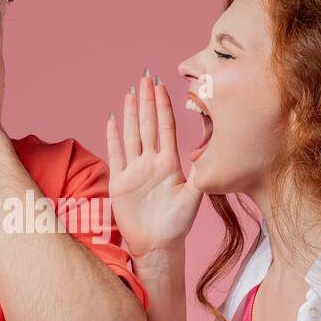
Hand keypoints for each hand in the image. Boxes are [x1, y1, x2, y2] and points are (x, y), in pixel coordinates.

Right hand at [106, 74, 203, 259]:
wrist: (158, 245)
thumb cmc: (177, 224)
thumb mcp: (193, 198)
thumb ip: (199, 177)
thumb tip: (209, 158)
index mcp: (169, 163)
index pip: (165, 128)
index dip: (163, 106)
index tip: (161, 84)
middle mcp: (151, 162)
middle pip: (148, 125)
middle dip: (147, 100)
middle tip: (145, 76)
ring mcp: (134, 170)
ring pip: (132, 135)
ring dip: (130, 113)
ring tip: (130, 92)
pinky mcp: (120, 182)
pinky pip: (115, 154)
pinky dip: (112, 137)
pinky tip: (111, 119)